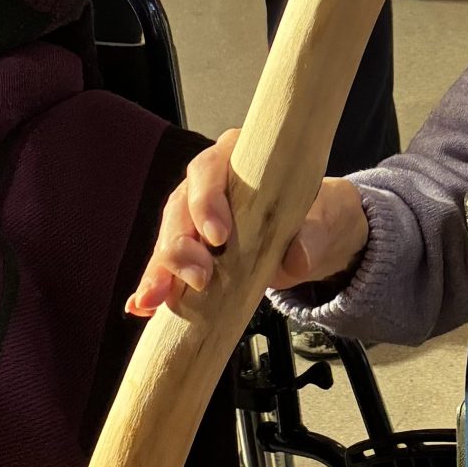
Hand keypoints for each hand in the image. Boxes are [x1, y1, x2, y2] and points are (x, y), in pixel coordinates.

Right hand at [126, 130, 369, 318]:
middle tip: (198, 277)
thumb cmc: (315, 217)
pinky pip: (165, 267)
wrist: (315, 239)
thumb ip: (313, 235)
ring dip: (160, 270)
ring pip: (167, 239)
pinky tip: (143, 306)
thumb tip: (297, 258)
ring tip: (155, 298)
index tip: (217, 236)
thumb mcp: (325, 222)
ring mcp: (193, 220)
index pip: (210, 170)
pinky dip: (154, 286)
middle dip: (182, 244)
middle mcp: (206, 186)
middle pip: (180, 207)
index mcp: (236, 160)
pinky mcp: (188, 252)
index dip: (207, 200)